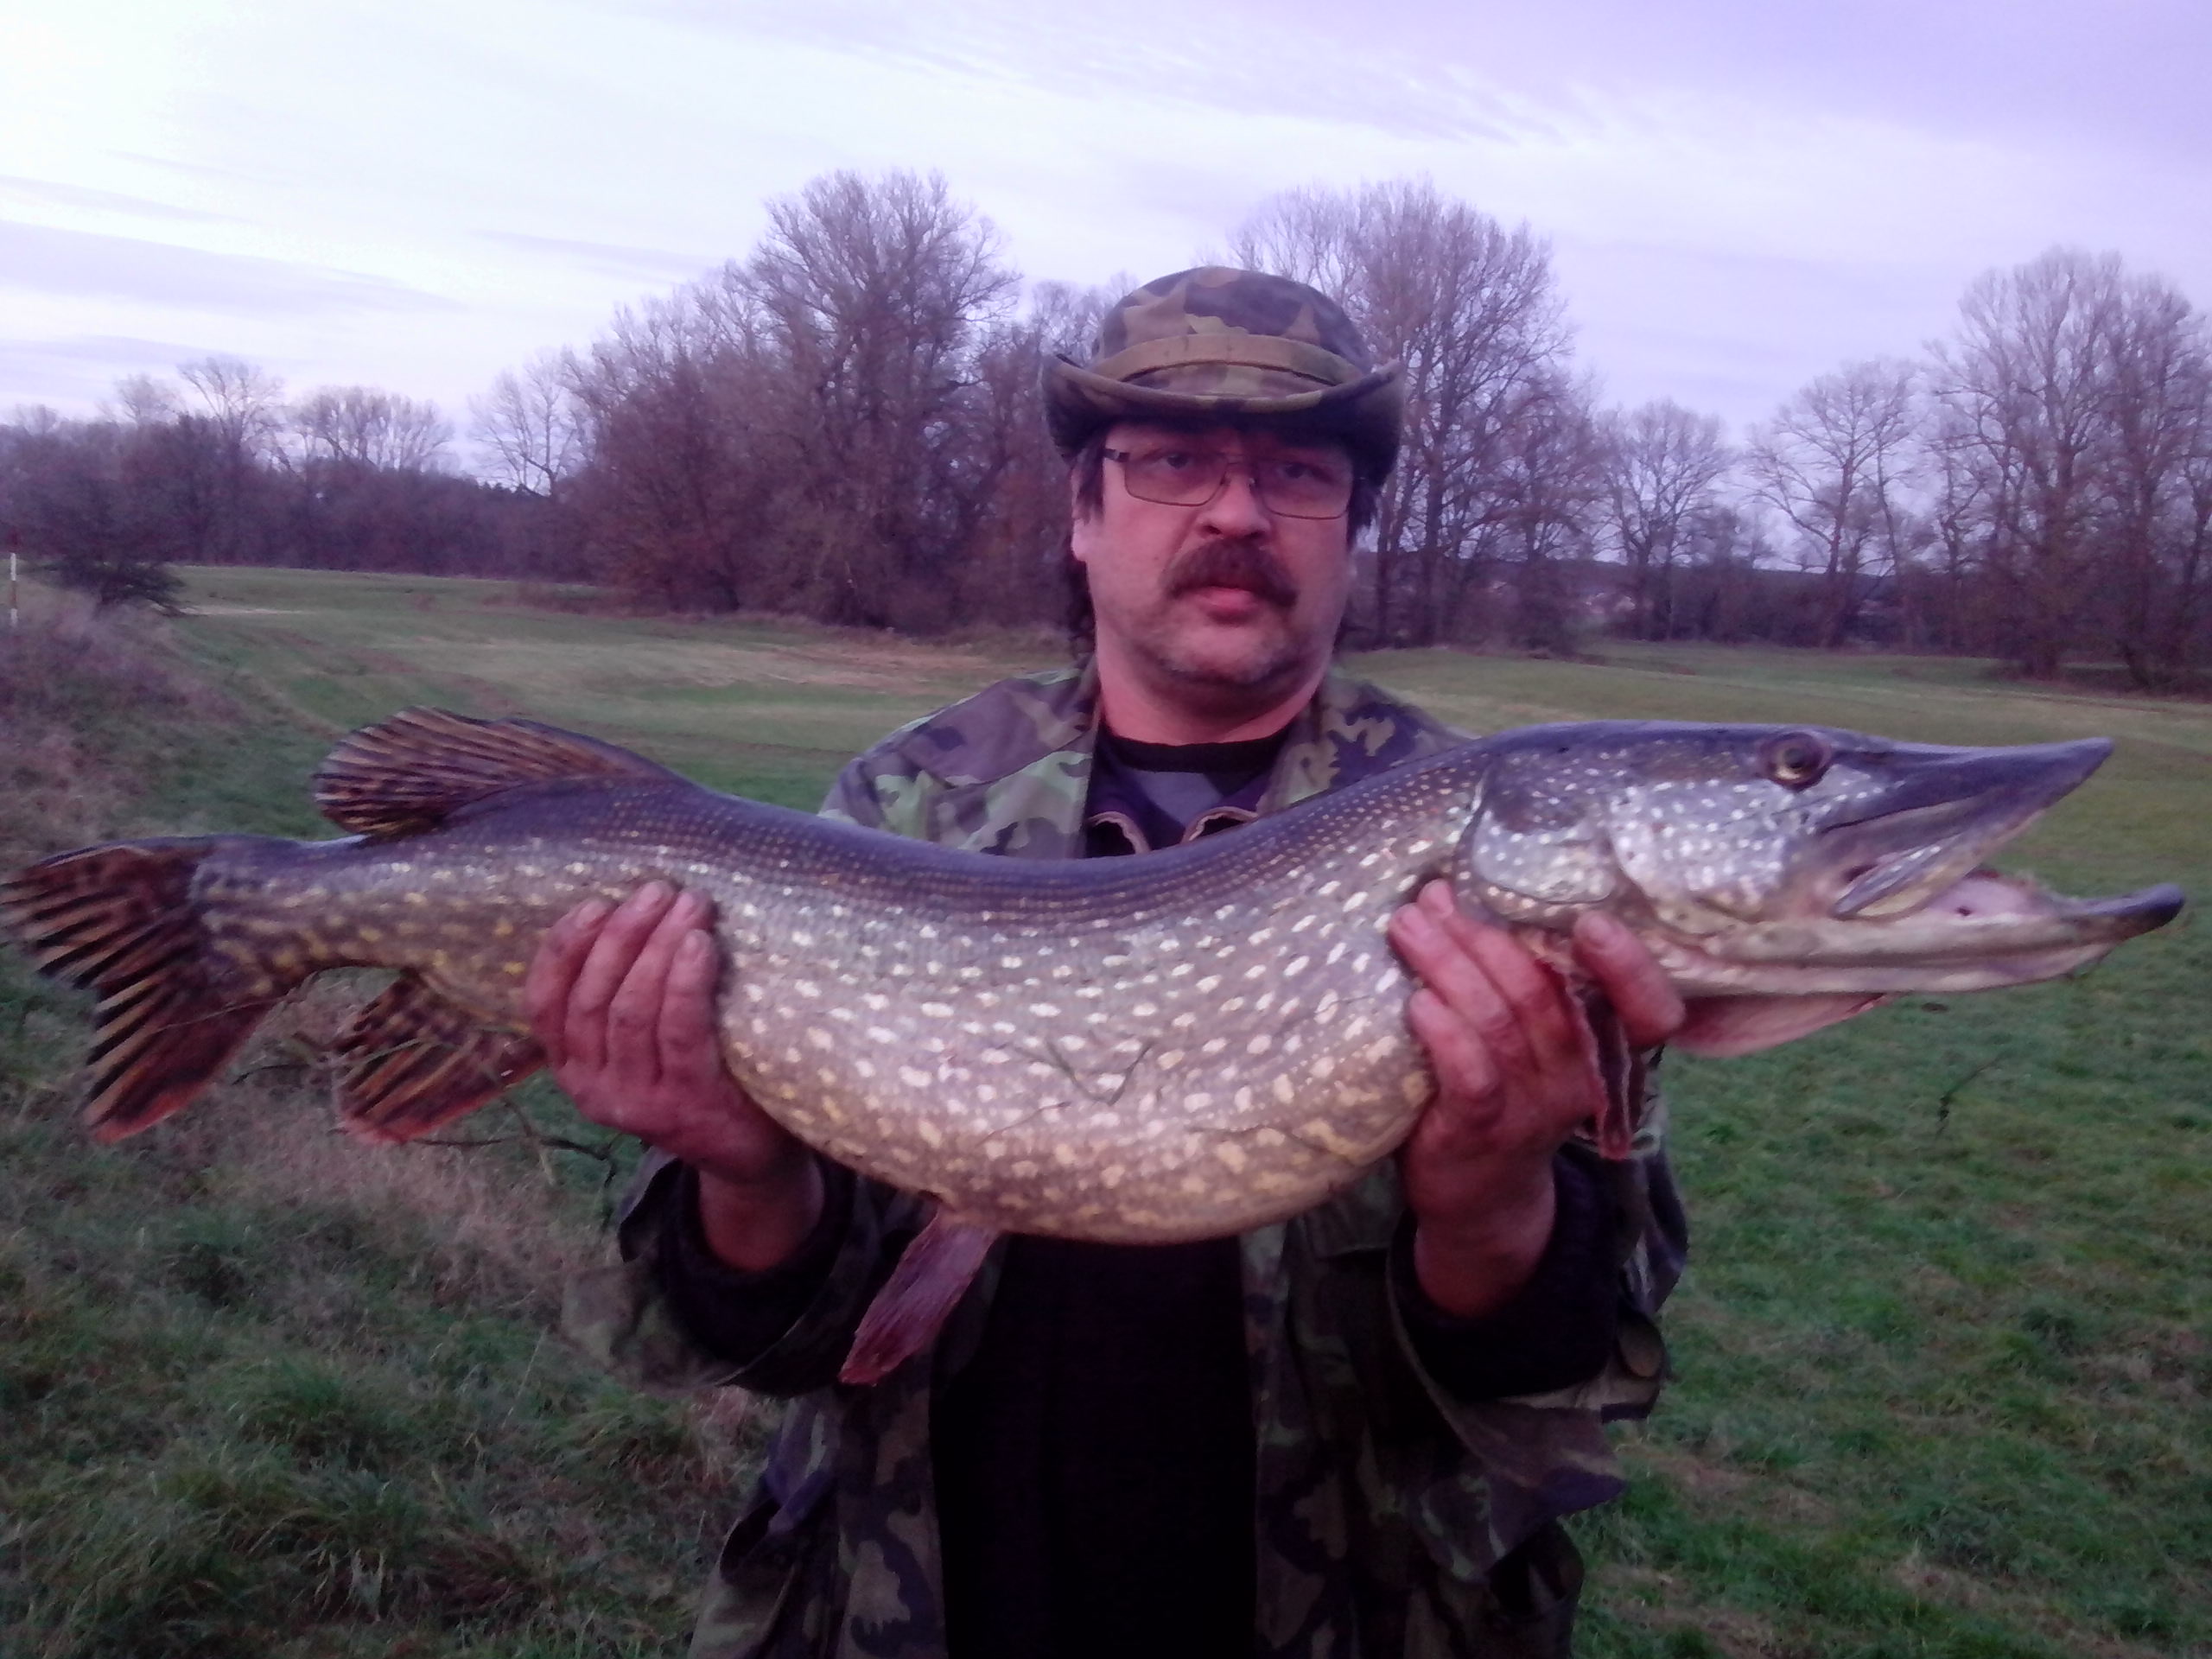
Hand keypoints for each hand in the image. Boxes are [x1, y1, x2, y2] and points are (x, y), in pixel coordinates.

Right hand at [526, 881, 820, 1269]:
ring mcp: (636, 1101)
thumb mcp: (642, 1045)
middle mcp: (592, 1090)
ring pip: (631, 1009)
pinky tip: (699, 944)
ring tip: (688, 904)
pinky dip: (685, 981)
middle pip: (591, 998)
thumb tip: (629, 909)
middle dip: (621, 935)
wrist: (747, 1153)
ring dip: (657, 947)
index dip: (562, 949)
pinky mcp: (684, 1104)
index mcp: (571, 1069)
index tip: (593, 904)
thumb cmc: (695, 1075)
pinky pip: (678, 1030)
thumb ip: (621, 997)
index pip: (543, 1003)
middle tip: (656, 890)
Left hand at [1386, 880, 1683, 1316]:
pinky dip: (1445, 1031)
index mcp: (1601, 1050)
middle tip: (1437, 897)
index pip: (1650, 1013)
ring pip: (1500, 1022)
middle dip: (1485, 935)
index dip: (1630, 968)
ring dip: (1449, 965)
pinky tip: (1417, 1001)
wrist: (1479, 1199)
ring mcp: (1532, 1107)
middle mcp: (1578, 1078)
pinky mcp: (1484, 1130)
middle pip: (1542, 993)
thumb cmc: (1499, 1096)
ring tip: (1409, 926)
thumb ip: (1525, 986)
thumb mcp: (1533, 1046)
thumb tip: (1464, 892)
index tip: (1591, 920)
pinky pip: (1473, 1073)